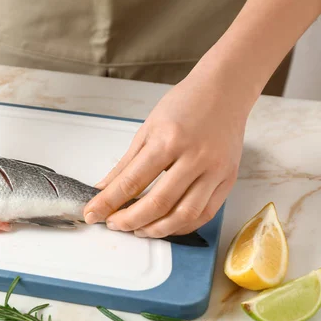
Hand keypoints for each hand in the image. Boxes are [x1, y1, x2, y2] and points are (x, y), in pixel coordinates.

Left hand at [83, 69, 247, 237]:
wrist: (224, 90)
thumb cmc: (184, 105)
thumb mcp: (147, 129)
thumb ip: (126, 164)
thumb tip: (103, 190)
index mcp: (168, 140)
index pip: (132, 182)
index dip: (108, 203)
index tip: (92, 214)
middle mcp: (194, 157)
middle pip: (158, 203)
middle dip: (130, 221)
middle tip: (114, 224)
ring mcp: (215, 171)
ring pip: (184, 215)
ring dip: (156, 230)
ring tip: (138, 230)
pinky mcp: (228, 180)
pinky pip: (205, 214)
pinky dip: (182, 226)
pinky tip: (165, 225)